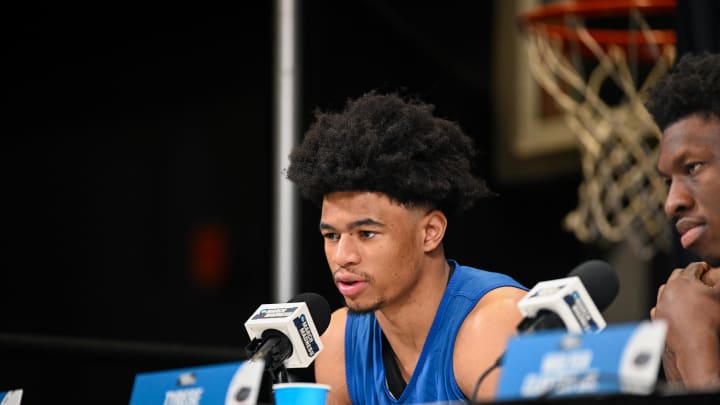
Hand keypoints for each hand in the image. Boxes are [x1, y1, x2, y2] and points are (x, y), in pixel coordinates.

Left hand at [651, 262, 719, 390]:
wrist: (695, 346)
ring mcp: (660, 305)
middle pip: (677, 277)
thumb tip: (718, 271)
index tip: (706, 269)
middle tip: (697, 279)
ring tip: (686, 293)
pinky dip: (667, 305)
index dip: (702, 267)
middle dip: (687, 275)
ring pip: (665, 291)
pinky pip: (660, 307)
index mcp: (682, 282)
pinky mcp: (657, 318)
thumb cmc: (710, 320)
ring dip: (675, 289)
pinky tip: (675, 309)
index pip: (693, 268)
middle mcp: (667, 291)